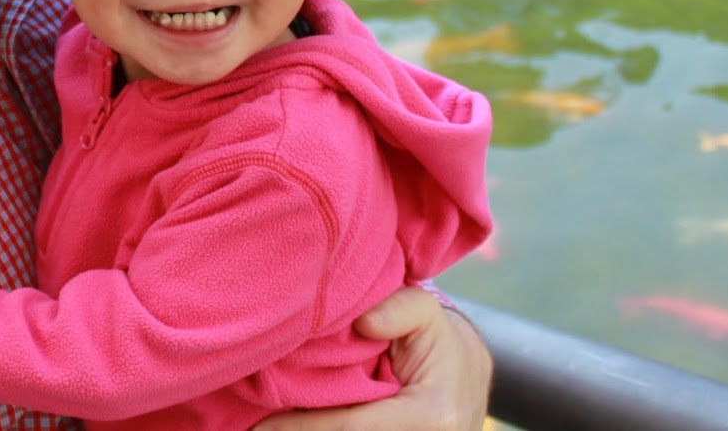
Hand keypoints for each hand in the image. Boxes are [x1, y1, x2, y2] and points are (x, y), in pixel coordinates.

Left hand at [249, 287, 491, 430]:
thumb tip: (362, 321)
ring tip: (269, 428)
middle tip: (258, 430)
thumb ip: (401, 308)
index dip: (304, 427)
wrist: (468, 374)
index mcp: (431, 415)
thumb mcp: (427, 313)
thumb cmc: (441, 340)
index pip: (352, 426)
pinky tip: (297, 426)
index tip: (263, 426)